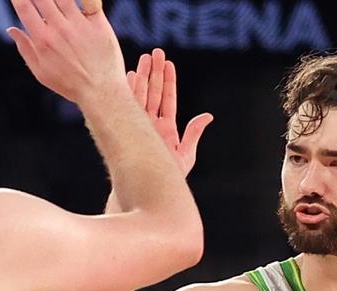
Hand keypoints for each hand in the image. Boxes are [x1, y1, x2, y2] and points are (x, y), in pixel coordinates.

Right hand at [7, 0, 126, 104]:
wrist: (101, 92)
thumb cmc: (71, 85)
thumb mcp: (41, 72)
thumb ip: (25, 48)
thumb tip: (11, 30)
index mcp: (43, 40)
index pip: (24, 6)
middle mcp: (60, 29)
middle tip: (40, 2)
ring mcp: (80, 25)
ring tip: (55, 3)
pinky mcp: (99, 24)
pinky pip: (89, 1)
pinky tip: (78, 2)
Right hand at [127, 48, 213, 175]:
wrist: (145, 192)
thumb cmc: (166, 179)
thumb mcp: (186, 155)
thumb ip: (194, 134)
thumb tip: (207, 116)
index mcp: (167, 129)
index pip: (168, 99)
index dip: (169, 81)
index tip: (168, 64)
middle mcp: (152, 125)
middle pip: (154, 93)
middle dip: (155, 72)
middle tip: (156, 52)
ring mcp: (139, 125)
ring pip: (141, 95)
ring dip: (143, 76)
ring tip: (145, 58)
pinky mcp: (129, 129)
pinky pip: (128, 106)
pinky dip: (129, 90)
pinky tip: (130, 75)